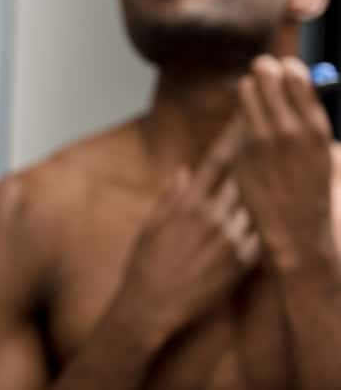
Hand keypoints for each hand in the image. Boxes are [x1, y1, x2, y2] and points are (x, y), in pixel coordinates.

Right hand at [118, 122, 259, 344]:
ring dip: (261, 191)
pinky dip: (260, 225)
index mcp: (188, 202)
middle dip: (255, 156)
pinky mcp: (242, 262)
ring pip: (255, 204)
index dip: (232, 135)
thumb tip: (185, 172)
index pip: (217, 159)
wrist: (153, 304)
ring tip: (273, 177)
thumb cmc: (146, 263)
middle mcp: (212, 216)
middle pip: (243, 176)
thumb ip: (172, 196)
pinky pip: (259, 235)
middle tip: (269, 137)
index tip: (245, 117)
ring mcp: (230, 239)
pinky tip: (264, 220)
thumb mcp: (152, 223)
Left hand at [235, 56, 335, 268]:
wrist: (295, 231)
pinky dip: (244, 115)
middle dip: (264, 70)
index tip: (285, 69)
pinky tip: (250, 122)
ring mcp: (262, 140)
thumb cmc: (313, 191)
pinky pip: (239, 118)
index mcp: (316, 128)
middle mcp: (289, 129)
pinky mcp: (242, 150)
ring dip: (250, 88)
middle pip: (267, 75)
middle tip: (263, 71)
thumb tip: (306, 86)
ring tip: (255, 93)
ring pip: (246, 90)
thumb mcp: (326, 155)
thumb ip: (313, 120)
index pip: (296, 75)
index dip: (287, 68)